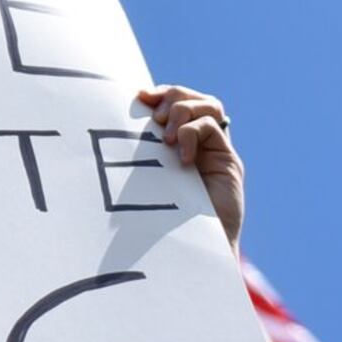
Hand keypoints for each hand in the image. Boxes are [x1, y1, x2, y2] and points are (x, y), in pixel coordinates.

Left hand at [139, 83, 242, 249]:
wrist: (192, 248)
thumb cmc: (161, 220)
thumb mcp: (144, 179)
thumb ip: (140, 154)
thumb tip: (112, 127)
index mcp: (179, 144)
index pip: (177, 102)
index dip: (161, 93)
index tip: (138, 96)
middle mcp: (201, 144)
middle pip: (195, 97)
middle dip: (174, 96)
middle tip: (155, 118)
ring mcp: (217, 151)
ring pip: (209, 105)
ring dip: (183, 111)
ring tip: (165, 137)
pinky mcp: (229, 162)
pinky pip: (212, 127)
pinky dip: (191, 134)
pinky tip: (181, 159)